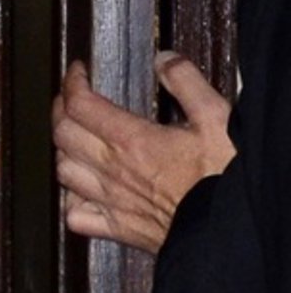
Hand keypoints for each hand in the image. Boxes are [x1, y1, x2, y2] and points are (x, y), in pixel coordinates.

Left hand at [52, 53, 232, 253]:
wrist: (231, 231)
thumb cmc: (225, 179)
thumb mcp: (217, 119)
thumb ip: (188, 84)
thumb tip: (165, 61)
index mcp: (132, 141)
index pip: (79, 104)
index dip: (71, 83)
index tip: (77, 72)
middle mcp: (112, 170)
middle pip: (62, 134)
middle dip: (61, 110)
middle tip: (71, 99)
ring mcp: (110, 201)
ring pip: (63, 172)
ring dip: (63, 151)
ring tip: (74, 138)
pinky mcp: (117, 229)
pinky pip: (75, 215)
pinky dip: (70, 199)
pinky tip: (81, 190)